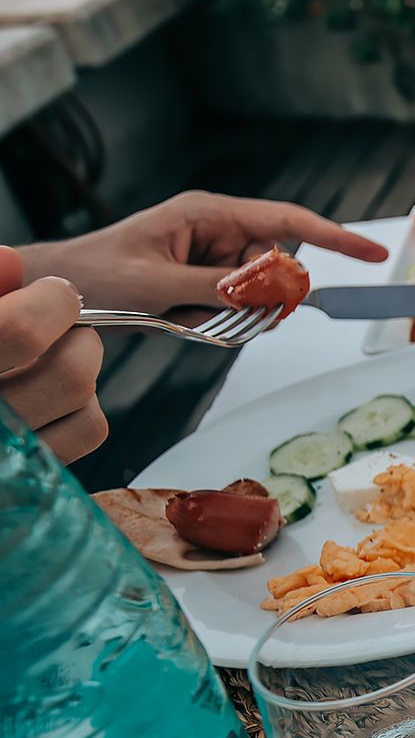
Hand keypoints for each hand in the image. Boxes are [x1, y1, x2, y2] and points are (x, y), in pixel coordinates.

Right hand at [0, 248, 106, 462]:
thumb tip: (10, 262)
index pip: (19, 331)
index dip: (52, 301)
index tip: (52, 293)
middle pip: (69, 375)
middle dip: (78, 337)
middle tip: (61, 326)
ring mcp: (5, 453)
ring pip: (84, 408)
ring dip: (82, 371)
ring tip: (51, 357)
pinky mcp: (24, 475)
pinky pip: (84, 435)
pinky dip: (82, 406)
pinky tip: (51, 393)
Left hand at [18, 191, 387, 313]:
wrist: (60, 288)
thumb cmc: (94, 272)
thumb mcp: (152, 282)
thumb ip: (212, 289)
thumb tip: (260, 297)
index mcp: (207, 214)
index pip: (287, 221)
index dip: (334, 237)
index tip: (373, 253)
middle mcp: (215, 233)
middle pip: (274, 268)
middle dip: (256, 298)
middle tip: (215, 313)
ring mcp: (211, 260)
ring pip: (256, 296)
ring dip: (228, 316)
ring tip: (180, 317)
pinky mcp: (205, 284)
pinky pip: (235, 310)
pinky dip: (215, 324)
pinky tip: (179, 320)